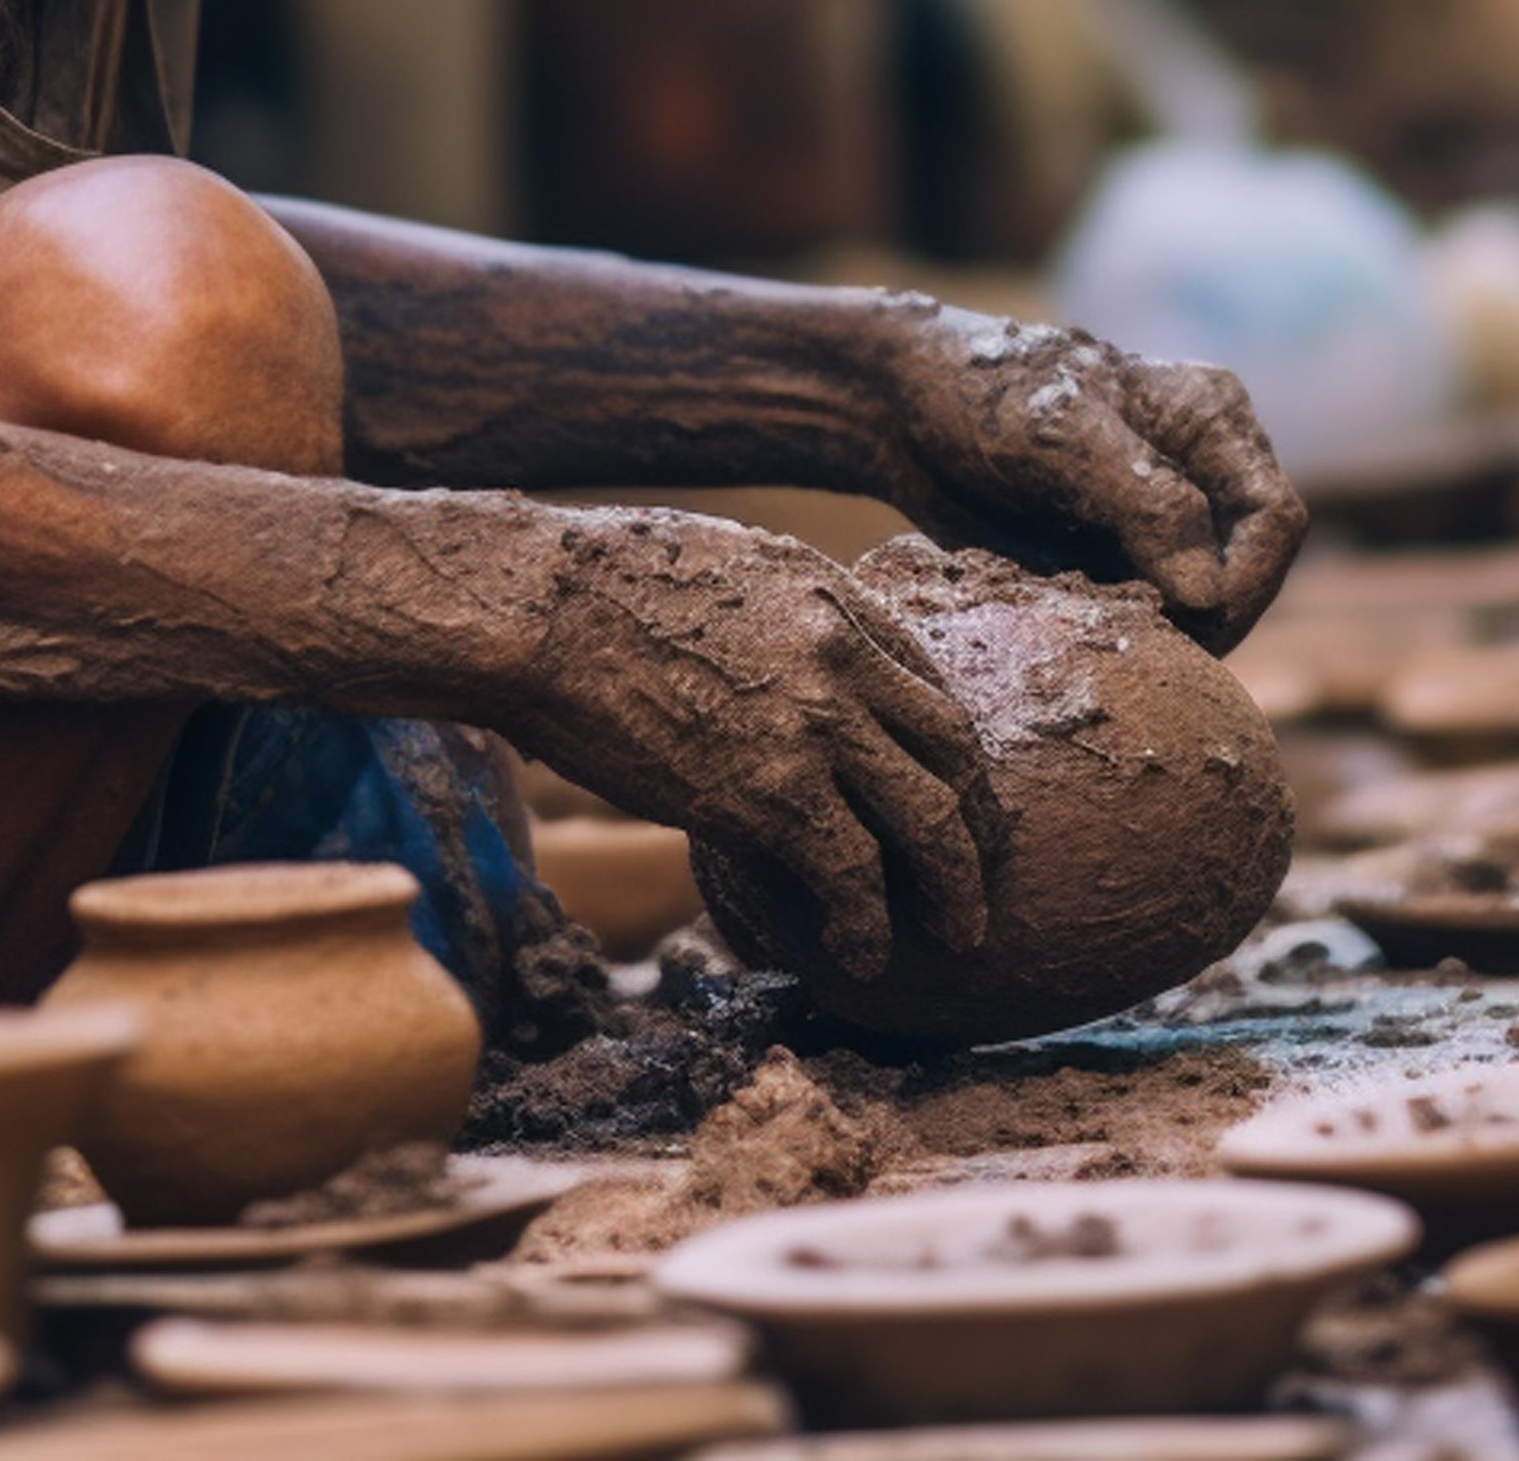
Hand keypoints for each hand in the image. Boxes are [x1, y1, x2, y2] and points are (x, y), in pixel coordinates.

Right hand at [494, 508, 998, 980]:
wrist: (539, 608)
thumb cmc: (598, 583)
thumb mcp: (725, 565)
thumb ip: (780, 614)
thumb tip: (784, 659)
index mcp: (834, 596)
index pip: (930, 684)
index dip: (946, 752)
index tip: (950, 794)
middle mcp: (845, 657)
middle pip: (953, 753)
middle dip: (977, 823)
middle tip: (979, 873)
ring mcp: (813, 725)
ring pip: (930, 821)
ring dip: (951, 890)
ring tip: (955, 935)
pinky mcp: (767, 791)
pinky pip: (852, 873)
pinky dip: (868, 923)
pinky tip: (860, 953)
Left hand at [873, 301, 1306, 651]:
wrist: (899, 413)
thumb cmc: (981, 397)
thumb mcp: (1062, 436)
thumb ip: (1147, 505)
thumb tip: (1208, 595)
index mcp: (1212, 418)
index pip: (1274, 519)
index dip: (1249, 584)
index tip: (1192, 626)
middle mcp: (1203, 465)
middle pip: (1248, 571)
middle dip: (1209, 620)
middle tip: (1148, 656)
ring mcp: (1163, 514)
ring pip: (1202, 601)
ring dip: (1166, 633)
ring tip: (1104, 638)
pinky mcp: (1118, 552)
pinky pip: (1149, 610)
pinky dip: (1125, 630)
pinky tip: (1078, 630)